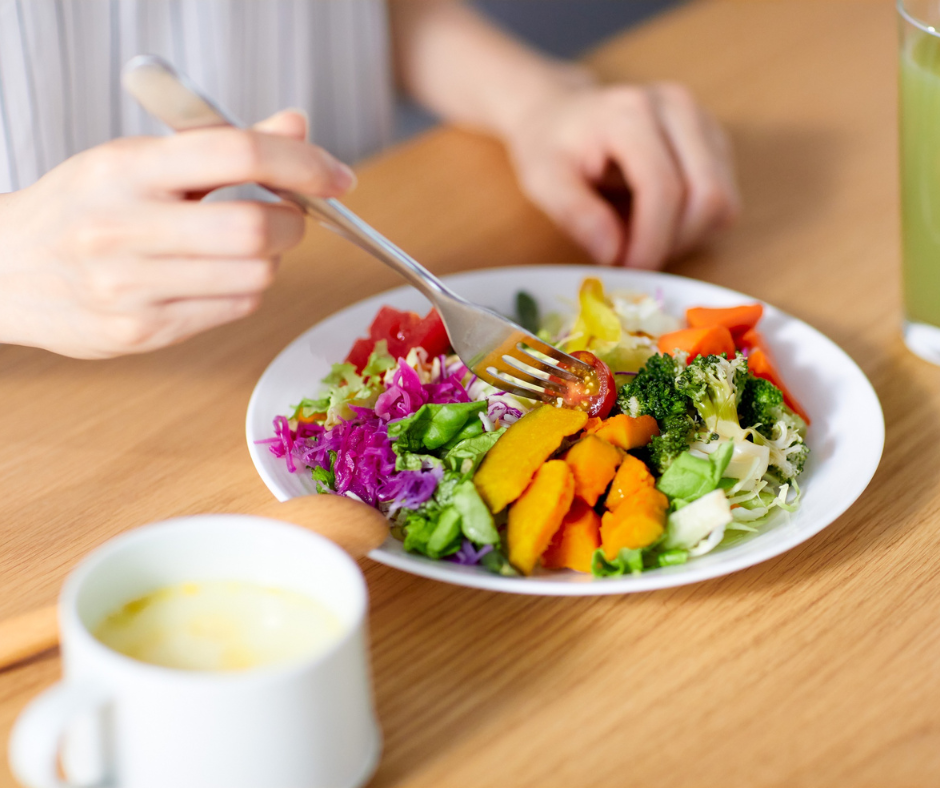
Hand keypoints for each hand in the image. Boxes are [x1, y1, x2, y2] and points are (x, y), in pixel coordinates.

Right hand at [0, 110, 355, 357]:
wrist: (6, 271)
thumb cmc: (83, 208)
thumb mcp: (139, 161)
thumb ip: (221, 145)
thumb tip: (295, 128)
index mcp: (125, 168)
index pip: (235, 153)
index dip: (301, 163)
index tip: (336, 177)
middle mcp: (123, 227)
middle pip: (256, 230)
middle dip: (293, 223)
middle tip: (286, 216)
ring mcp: (130, 286)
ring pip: (255, 277)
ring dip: (270, 260)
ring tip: (241, 248)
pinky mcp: (142, 330)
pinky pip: (235, 308)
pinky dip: (246, 289)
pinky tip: (217, 277)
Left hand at [504, 81, 739, 268]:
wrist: (563, 114)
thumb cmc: (551, 147)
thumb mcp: (543, 181)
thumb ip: (576, 215)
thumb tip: (614, 254)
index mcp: (632, 113)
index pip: (663, 188)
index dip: (651, 241)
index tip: (629, 271)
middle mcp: (677, 109)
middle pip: (707, 196)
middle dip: (673, 243)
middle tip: (635, 260)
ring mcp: (702, 121)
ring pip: (723, 201)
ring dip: (688, 238)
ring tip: (644, 239)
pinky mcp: (715, 141)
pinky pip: (726, 200)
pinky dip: (698, 227)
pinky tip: (661, 224)